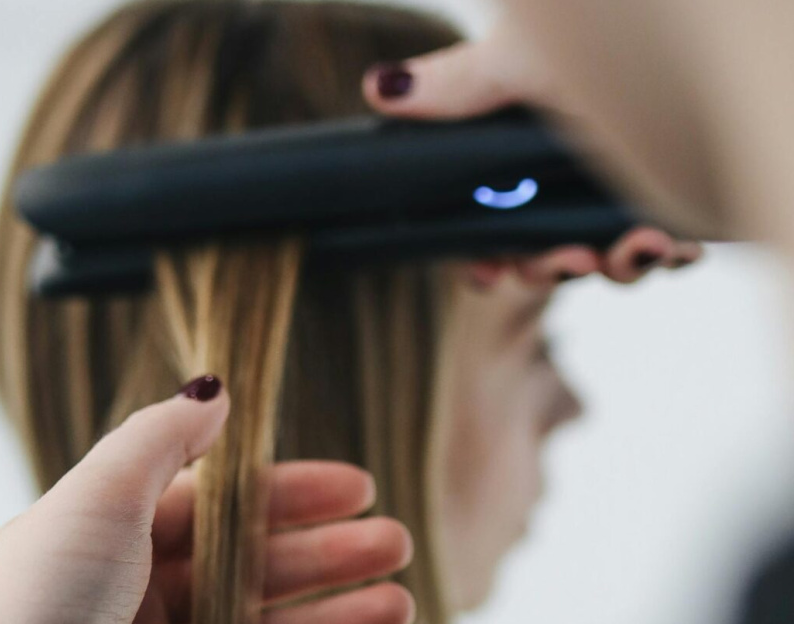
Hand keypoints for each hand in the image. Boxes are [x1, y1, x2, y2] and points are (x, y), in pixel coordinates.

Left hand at [0, 376, 415, 623]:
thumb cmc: (32, 608)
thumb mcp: (92, 501)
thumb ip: (156, 440)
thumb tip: (212, 390)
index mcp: (108, 539)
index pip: (214, 503)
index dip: (287, 490)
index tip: (356, 485)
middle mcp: (135, 598)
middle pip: (251, 563)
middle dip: (326, 551)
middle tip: (395, 540)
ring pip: (267, 621)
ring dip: (338, 609)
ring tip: (401, 597)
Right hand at [359, 27, 702, 288]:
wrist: (682, 53)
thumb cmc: (607, 37)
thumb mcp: (519, 59)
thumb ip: (455, 84)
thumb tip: (380, 88)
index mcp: (521, 148)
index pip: (488, 223)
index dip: (486, 259)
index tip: (490, 275)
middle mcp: (565, 171)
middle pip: (542, 249)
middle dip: (551, 268)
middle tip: (570, 262)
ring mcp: (620, 186)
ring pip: (605, 257)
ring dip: (615, 266)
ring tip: (638, 248)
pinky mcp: (672, 195)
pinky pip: (667, 246)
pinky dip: (668, 253)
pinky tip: (676, 243)